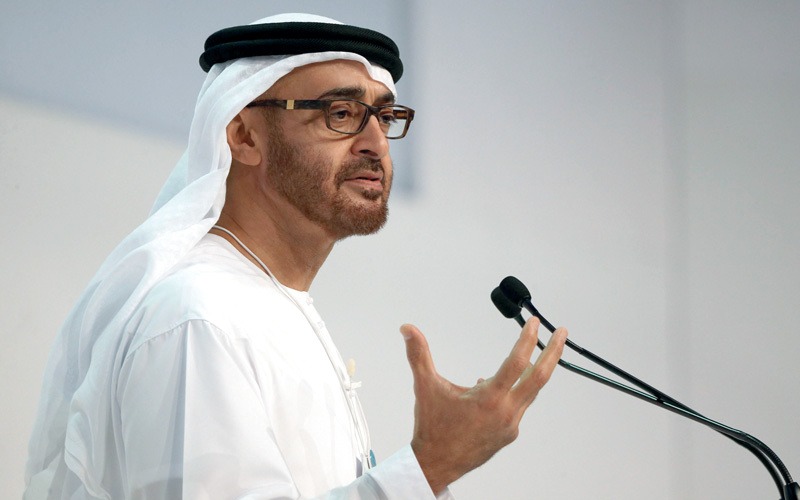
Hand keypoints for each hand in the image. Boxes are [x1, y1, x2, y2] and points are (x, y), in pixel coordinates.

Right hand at [401, 318, 566, 493]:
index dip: (527, 339)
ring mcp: (510, 425)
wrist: (436, 465)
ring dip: (536, 371)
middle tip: (562, 333)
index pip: (517, 362)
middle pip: (539, 377)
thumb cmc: (432, 429)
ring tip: (536, 353)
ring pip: (530, 392)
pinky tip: (498, 385)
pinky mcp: (509, 434)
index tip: (533, 323)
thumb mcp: (425, 387)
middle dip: (553, 352)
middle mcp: (506, 412)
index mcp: (489, 399)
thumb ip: (418, 355)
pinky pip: (518, 406)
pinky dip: (515, 390)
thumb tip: (408, 329)